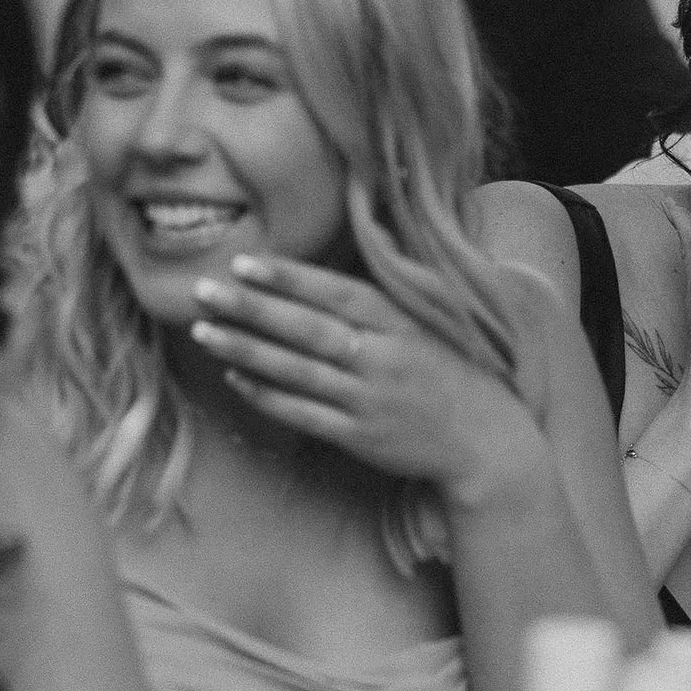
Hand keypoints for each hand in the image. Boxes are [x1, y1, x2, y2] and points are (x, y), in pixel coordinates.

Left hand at [190, 189, 543, 493]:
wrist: (486, 440)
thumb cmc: (453, 372)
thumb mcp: (431, 323)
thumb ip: (386, 295)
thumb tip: (353, 250)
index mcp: (401, 323)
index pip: (337, 294)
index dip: (290, 279)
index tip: (245, 262)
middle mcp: (383, 358)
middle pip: (308, 330)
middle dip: (254, 309)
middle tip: (206, 290)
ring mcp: (370, 400)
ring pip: (298, 372)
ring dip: (248, 351)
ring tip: (205, 331)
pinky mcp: (360, 436)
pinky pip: (304, 414)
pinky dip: (268, 396)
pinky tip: (235, 378)